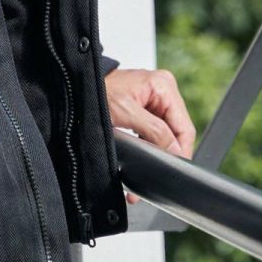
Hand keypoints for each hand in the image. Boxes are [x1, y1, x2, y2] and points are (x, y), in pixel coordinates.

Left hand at [103, 67, 195, 204]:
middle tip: (155, 175)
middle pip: (176, 133)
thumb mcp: (126, 112)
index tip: (174, 170)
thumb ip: (154, 131)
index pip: (184, 128)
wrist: (77, 86)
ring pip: (166, 135)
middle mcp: (163, 91)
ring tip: (146, 169)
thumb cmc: (98, 90)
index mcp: (164, 86)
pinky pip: (155, 132)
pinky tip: (140, 156)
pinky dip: (148, 145)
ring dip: (157, 152)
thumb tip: (176, 151)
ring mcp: (155, 100)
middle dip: (167, 155)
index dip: (181, 152)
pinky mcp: (146, 109)